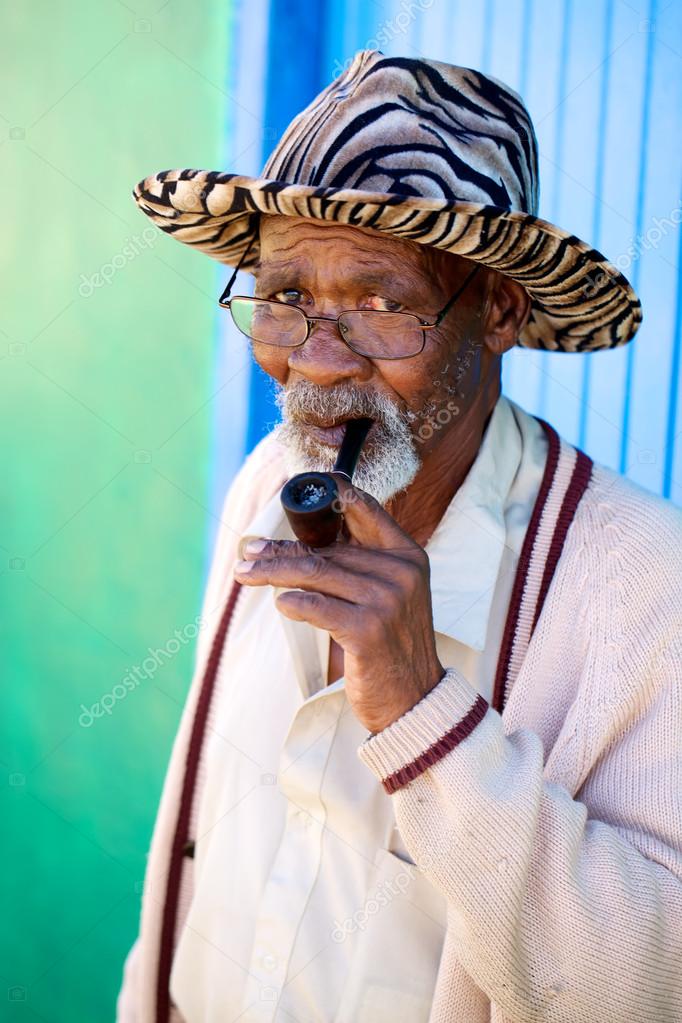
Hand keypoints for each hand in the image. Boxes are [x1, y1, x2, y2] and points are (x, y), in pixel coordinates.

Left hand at [233, 476, 444, 732]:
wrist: (414, 699)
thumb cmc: (392, 645)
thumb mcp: (390, 595)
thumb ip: (359, 565)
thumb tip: (298, 541)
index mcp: (407, 555)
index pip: (366, 509)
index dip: (331, 494)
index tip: (295, 493)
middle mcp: (400, 572)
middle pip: (328, 547)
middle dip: (281, 547)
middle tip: (249, 550)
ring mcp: (386, 601)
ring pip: (315, 571)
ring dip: (274, 571)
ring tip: (246, 572)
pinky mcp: (367, 630)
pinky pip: (317, 606)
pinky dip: (293, 602)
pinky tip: (280, 602)